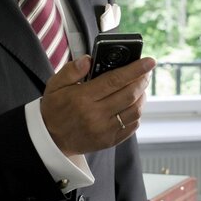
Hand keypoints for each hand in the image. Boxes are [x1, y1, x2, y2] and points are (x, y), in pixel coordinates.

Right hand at [41, 55, 155, 155]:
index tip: (149, 61)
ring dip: (142, 96)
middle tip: (146, 70)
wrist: (50, 138)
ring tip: (140, 86)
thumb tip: (88, 59)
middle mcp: (95, 116)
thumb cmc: (55, 108)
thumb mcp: (55, 84)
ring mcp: (103, 131)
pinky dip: (137, 113)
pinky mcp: (109, 141)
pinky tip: (133, 103)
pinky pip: (131, 126)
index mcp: (82, 98)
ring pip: (134, 111)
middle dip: (142, 80)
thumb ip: (71, 69)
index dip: (135, 69)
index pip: (115, 80)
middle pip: (129, 94)